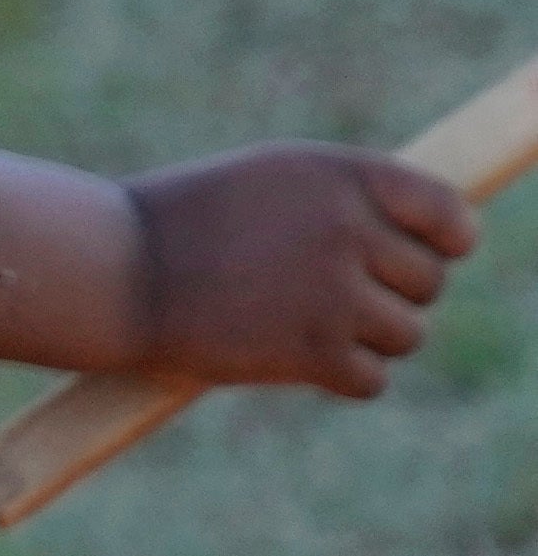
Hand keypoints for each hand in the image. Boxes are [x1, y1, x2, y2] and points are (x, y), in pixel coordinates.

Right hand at [128, 143, 474, 394]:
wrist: (106, 274)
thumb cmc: (174, 225)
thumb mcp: (267, 181)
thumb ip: (344, 199)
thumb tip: (424, 240)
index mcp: (342, 177)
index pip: (449, 213)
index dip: (448, 240)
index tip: (432, 254)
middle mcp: (348, 229)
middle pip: (429, 281)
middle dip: (393, 294)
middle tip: (336, 300)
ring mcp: (332, 293)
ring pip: (405, 333)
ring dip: (368, 340)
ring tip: (312, 331)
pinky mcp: (310, 351)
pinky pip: (371, 379)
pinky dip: (344, 378)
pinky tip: (302, 365)